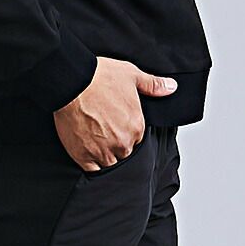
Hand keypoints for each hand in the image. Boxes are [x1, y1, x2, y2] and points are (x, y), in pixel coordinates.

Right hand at [52, 56, 177, 170]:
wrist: (73, 82)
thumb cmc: (100, 77)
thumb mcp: (131, 75)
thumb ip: (153, 85)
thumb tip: (172, 87)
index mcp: (136, 126)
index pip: (137, 137)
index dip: (126, 129)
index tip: (115, 120)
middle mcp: (123, 143)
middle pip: (124, 151)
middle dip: (116, 142)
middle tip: (103, 126)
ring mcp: (103, 152)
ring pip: (110, 162)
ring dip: (104, 153)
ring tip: (93, 136)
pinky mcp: (84, 157)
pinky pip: (93, 170)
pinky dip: (91, 162)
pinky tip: (86, 149)